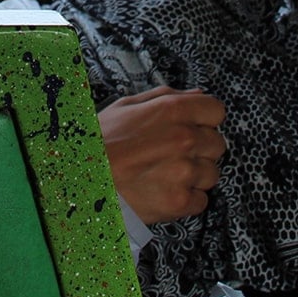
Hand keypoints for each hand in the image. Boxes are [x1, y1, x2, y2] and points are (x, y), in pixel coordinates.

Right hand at [98, 86, 226, 224]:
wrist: (79, 181)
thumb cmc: (98, 143)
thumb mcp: (126, 106)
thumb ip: (166, 97)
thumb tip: (195, 95)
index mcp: (173, 110)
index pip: (216, 110)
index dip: (204, 119)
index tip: (195, 127)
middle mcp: (185, 139)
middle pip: (218, 144)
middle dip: (200, 149)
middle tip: (173, 154)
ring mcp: (185, 171)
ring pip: (212, 174)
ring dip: (194, 176)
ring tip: (165, 174)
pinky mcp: (180, 201)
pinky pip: (201, 201)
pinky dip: (186, 200)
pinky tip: (164, 192)